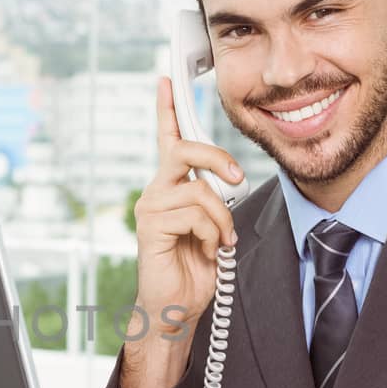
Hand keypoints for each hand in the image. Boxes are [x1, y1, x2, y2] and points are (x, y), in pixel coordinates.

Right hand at [130, 76, 243, 332]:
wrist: (177, 308)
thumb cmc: (195, 269)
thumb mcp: (214, 226)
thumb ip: (215, 200)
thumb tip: (228, 185)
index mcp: (172, 186)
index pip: (169, 139)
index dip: (167, 108)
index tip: (166, 79)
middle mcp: (157, 190)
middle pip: (186, 150)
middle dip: (216, 158)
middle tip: (236, 181)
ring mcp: (151, 206)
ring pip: (200, 190)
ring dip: (222, 220)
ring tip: (220, 243)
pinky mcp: (151, 225)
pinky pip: (195, 213)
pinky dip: (212, 234)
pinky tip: (207, 251)